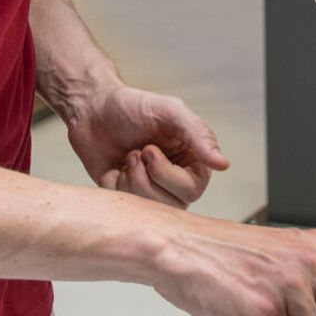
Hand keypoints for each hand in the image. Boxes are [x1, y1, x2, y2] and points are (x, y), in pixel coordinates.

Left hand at [66, 83, 230, 206]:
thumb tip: (223, 164)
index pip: (192, 188)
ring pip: (149, 208)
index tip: (149, 148)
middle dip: (148, 178)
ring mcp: (150, 190)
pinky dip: (117, 185)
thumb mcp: (170, 111)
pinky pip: (126, 207)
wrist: (92, 109)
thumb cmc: (133, 107)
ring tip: (128, 156)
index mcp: (192, 160)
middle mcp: (175, 180)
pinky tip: (116, 167)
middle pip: (172, 204)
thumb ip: (198, 135)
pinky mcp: (126, 196)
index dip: (167, 174)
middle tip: (137, 151)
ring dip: (133, 179)